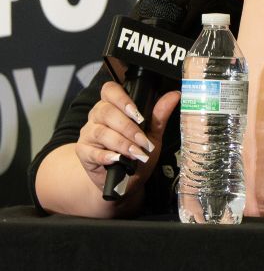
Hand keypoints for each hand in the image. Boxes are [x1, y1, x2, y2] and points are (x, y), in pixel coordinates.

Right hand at [73, 80, 180, 194]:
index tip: (138, 114)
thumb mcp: (152, 134)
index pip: (110, 90)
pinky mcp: (83, 152)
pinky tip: (118, 160)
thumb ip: (159, 115)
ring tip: (136, 153)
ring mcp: (88, 134)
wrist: (124, 180)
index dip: (122, 98)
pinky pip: (91, 151)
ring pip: (100, 132)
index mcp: (113, 106)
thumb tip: (174, 96)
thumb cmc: (137, 153)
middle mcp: (97, 117)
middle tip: (143, 141)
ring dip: (122, 143)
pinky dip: (107, 156)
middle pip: (106, 111)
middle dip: (128, 127)